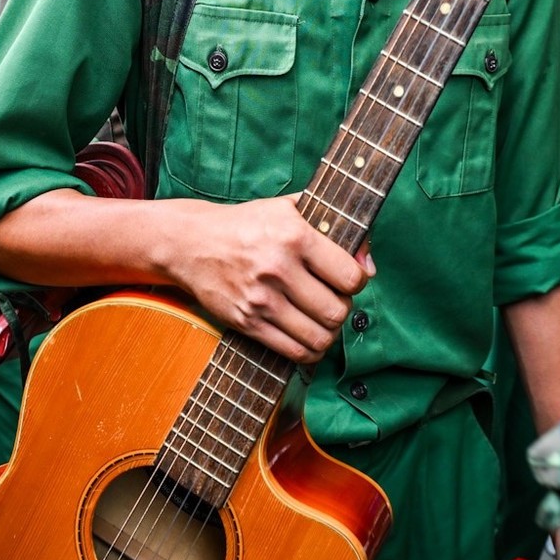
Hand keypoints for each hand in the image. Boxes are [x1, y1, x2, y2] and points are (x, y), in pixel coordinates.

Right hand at [167, 195, 373, 363]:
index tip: (350, 280)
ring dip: (329, 333)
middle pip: (337, 311)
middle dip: (343, 309)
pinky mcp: (246, 322)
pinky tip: (308, 337)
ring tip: (323, 321)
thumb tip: (367, 262)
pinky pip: (293, 351)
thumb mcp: (288, 208)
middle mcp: (278, 268)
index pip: (349, 276)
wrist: (191, 243)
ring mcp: (261, 299)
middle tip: (334, 301)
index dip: (358, 282)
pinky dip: (309, 351)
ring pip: (319, 336)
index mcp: (294, 235)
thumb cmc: (246, 224)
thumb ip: (333, 224)